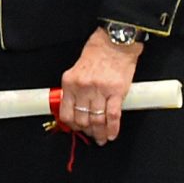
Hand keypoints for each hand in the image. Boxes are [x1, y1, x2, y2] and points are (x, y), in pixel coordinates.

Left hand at [56, 29, 145, 145]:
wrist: (115, 43)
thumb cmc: (96, 54)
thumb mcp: (76, 70)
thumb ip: (74, 89)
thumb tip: (74, 109)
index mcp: (70, 83)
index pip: (66, 112)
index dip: (71, 125)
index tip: (76, 130)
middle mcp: (83, 88)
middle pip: (82, 119)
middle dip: (87, 131)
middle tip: (92, 136)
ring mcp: (100, 91)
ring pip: (97, 120)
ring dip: (100, 133)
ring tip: (103, 139)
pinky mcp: (117, 92)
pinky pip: (113, 115)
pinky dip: (113, 128)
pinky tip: (112, 134)